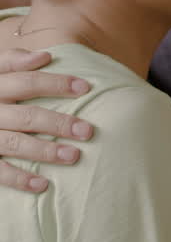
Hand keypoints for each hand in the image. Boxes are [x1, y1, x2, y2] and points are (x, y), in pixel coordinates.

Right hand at [0, 49, 94, 193]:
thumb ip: (11, 62)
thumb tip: (44, 56)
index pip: (25, 82)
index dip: (55, 83)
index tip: (85, 88)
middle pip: (26, 116)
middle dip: (58, 123)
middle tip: (87, 131)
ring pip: (14, 144)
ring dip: (44, 151)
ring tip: (73, 156)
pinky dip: (19, 179)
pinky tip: (43, 184)